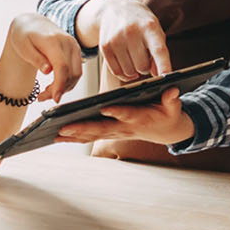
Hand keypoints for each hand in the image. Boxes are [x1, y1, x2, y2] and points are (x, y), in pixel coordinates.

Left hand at [5, 13, 82, 101]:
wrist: (32, 24)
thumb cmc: (25, 35)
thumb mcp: (24, 47)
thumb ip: (36, 59)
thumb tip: (48, 71)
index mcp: (53, 41)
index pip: (62, 66)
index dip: (60, 84)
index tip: (56, 98)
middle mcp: (68, 43)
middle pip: (71, 73)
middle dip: (59, 89)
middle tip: (42, 97)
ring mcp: (74, 46)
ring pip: (76, 74)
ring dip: (64, 87)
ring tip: (46, 93)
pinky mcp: (76, 51)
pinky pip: (76, 71)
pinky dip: (67, 81)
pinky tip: (55, 85)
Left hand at [55, 87, 191, 144]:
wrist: (167, 131)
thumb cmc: (168, 114)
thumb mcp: (173, 106)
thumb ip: (171, 99)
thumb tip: (172, 90)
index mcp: (140, 117)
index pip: (127, 114)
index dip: (117, 112)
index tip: (105, 108)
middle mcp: (125, 127)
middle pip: (102, 128)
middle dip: (83, 128)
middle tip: (64, 128)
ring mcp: (117, 132)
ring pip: (93, 135)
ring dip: (74, 136)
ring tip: (55, 134)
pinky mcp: (111, 133)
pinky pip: (91, 136)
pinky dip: (75, 138)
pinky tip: (59, 137)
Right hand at [93, 0, 171, 81]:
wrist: (114, 8)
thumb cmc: (140, 22)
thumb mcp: (155, 30)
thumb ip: (160, 52)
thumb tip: (158, 73)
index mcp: (149, 27)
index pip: (158, 50)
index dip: (164, 65)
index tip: (167, 76)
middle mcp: (132, 32)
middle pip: (143, 66)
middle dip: (146, 66)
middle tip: (144, 55)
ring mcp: (116, 39)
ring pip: (130, 71)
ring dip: (134, 69)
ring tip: (134, 56)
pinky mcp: (105, 47)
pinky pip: (117, 71)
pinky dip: (123, 72)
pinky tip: (126, 62)